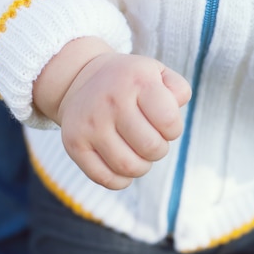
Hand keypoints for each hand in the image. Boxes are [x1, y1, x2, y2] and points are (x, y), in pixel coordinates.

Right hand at [56, 52, 191, 188]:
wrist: (80, 78)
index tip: (165, 124)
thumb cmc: (130, 82)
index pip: (169, 121)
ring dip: (142, 166)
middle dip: (159, 150)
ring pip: (129, 167)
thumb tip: (177, 105)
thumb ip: (179, 89)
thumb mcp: (158, 73)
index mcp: (136, 81)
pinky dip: (121, 180)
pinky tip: (122, 165)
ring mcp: (90, 124)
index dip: (174, 130)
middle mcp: (111, 101)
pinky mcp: (74, 143)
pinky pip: (105, 178)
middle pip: (151, 148)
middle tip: (152, 140)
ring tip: (138, 153)